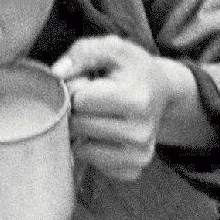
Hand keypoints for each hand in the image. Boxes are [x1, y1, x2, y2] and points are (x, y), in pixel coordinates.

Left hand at [52, 33, 200, 183]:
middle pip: (79, 126)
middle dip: (76, 111)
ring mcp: (138, 156)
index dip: (76, 87)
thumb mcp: (113, 47)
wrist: (162, 92)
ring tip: (97, 115)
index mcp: (136, 100)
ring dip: (81, 133)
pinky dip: (92, 150)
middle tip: (91, 99)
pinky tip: (104, 134)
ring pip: (82, 150)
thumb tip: (57, 73)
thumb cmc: (132, 68)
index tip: (87, 81)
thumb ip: (83, 52)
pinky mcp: (134, 171)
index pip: (80, 101)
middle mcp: (140, 133)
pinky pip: (94, 165)